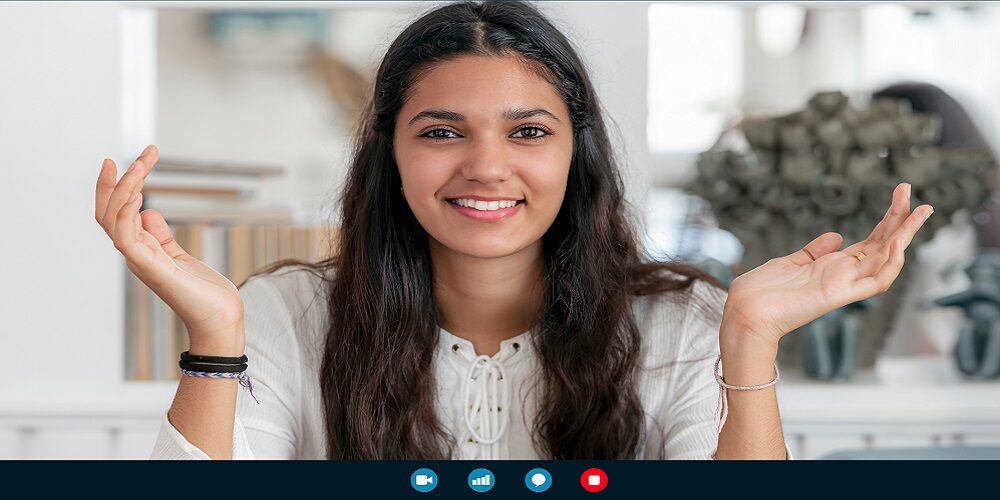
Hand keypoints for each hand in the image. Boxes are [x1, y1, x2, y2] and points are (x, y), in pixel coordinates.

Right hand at [95, 145, 244, 351]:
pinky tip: (138, 195)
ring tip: (141, 165)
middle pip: (107, 212)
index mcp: (141, 249)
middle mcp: (135, 254)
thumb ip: (161, 236)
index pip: (116, 213)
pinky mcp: (152, 268)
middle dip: (117, 180)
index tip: (135, 159)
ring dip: (125, 188)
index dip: (118, 186)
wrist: (221, 319)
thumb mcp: (179, 255)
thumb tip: (148, 213)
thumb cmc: (204, 292)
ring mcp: (140, 261)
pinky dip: (126, 214)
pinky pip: (126, 238)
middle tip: (143, 154)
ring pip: (113, 219)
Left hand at [721, 182, 932, 349]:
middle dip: (902, 221)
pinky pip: (874, 284)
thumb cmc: (760, 291)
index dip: (888, 220)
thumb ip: (815, 251)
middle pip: (883, 246)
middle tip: (916, 195)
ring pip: (887, 261)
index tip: (901, 195)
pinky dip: (889, 266)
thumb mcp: (791, 261)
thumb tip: (837, 236)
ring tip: (921, 211)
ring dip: (905, 236)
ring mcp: (843, 286)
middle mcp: (843, 276)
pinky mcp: (837, 296)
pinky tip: (898, 244)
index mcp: (833, 267)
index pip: (871, 241)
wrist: (744, 313)